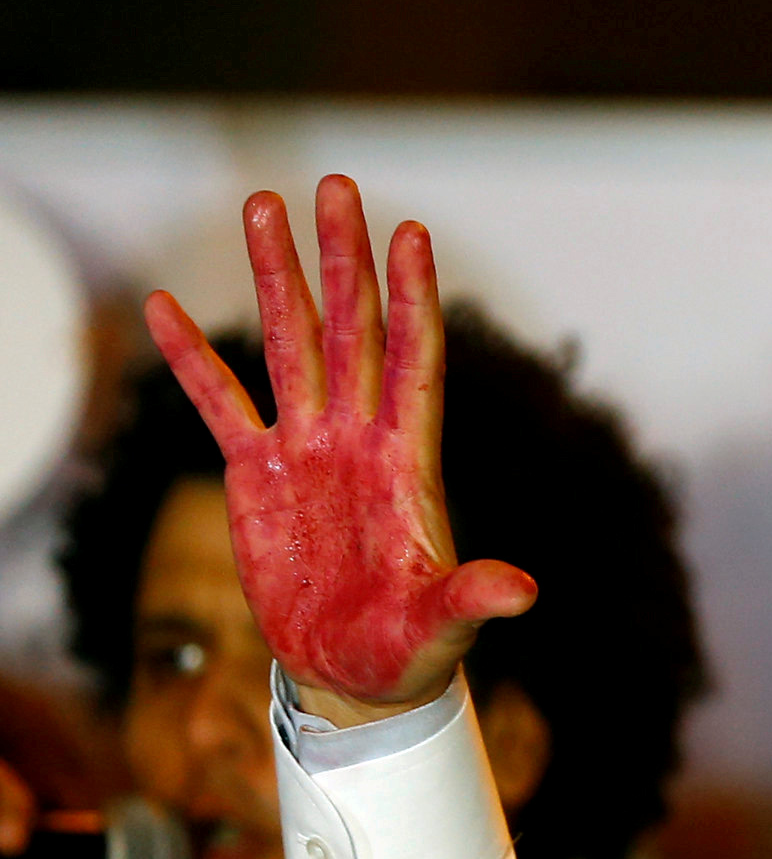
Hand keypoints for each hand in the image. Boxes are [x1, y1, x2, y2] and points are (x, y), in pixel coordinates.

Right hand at [142, 178, 532, 726]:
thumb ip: (473, 599)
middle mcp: (359, 436)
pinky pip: (219, 403)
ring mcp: (307, 447)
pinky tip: (162, 307)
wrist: (355, 673)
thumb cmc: (410, 649)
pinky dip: (191, 358)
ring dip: (278, 277)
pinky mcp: (257, 474)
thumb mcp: (443, 626)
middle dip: (342, 258)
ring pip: (290, 343)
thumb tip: (523, 592)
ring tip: (261, 205)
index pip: (415, 359)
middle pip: (352, 328)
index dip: (413, 297)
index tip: (410, 232)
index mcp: (408, 460)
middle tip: (334, 185)